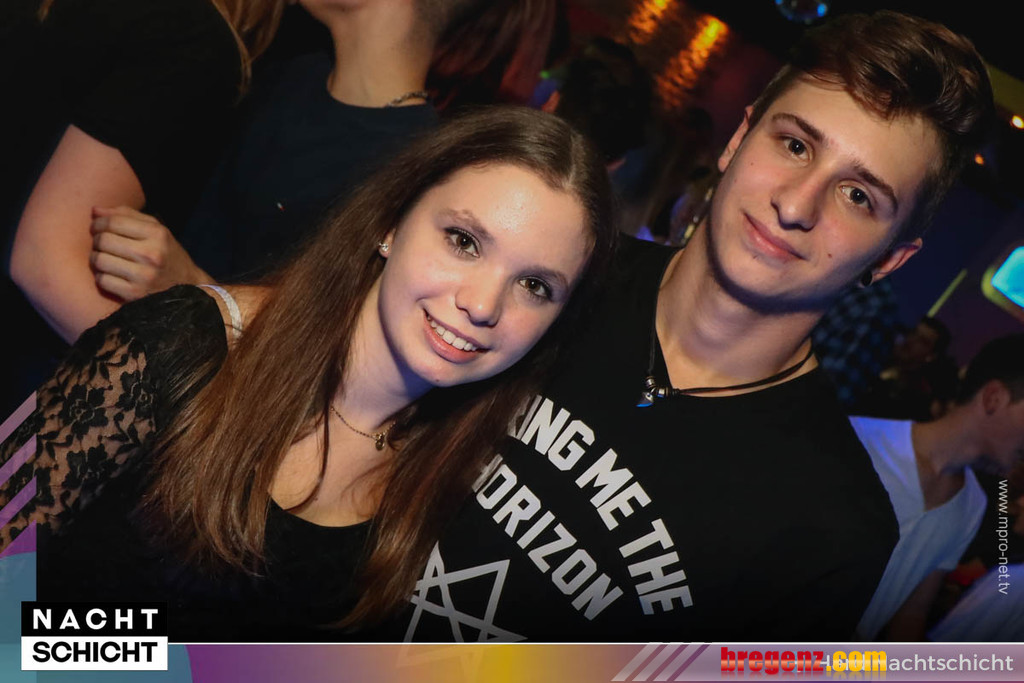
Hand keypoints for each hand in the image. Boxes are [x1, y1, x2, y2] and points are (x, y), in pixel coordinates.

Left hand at [90, 206, 211, 300]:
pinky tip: (111, 275)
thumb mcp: (156, 231)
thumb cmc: (166, 255)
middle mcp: (151, 254)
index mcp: (157, 234)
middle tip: (101, 244)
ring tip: (104, 259)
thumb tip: (94, 211)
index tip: (97, 227)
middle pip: (103, 240)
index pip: (114, 222)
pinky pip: (102, 281)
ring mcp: (143, 276)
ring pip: (99, 261)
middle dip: (96, 241)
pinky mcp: (135, 294)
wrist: (188, 288)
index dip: (98, 223)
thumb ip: (127, 216)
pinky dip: (102, 277)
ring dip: (96, 259)